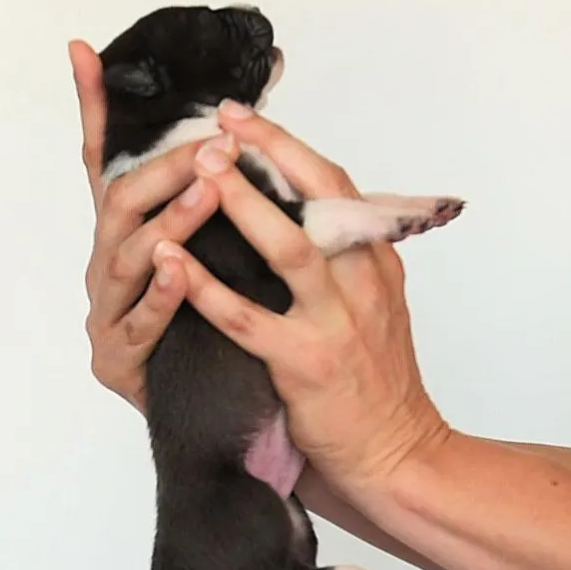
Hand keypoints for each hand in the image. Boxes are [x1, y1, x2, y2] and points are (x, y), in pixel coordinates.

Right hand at [70, 39, 229, 411]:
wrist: (213, 417)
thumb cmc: (215, 330)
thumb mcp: (215, 258)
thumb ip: (214, 203)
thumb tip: (242, 137)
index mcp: (127, 239)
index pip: (108, 165)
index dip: (95, 110)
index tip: (84, 52)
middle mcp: (107, 269)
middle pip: (122, 204)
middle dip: (166, 169)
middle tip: (215, 144)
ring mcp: (106, 314)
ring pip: (128, 259)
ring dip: (169, 222)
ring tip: (206, 192)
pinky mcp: (116, 361)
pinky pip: (139, 323)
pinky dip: (160, 296)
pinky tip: (179, 272)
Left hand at [153, 100, 452, 490]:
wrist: (398, 452)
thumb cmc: (377, 381)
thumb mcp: (375, 306)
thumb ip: (344, 260)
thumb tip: (300, 213)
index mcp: (376, 262)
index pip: (336, 186)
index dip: (289, 147)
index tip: (243, 117)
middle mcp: (363, 281)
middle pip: (320, 198)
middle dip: (269, 154)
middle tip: (218, 123)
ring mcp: (337, 323)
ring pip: (290, 248)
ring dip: (243, 204)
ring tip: (201, 170)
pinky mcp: (306, 364)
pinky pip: (248, 319)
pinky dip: (207, 287)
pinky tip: (172, 259)